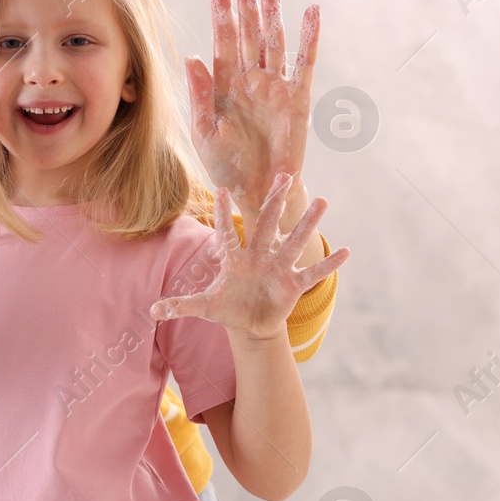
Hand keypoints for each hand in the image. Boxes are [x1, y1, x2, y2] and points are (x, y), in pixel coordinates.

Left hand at [151, 173, 348, 340]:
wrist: (250, 324)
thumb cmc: (227, 309)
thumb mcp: (205, 307)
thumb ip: (180, 306)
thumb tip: (152, 310)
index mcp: (235, 259)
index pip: (227, 231)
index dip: (223, 212)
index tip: (220, 189)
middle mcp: (258, 257)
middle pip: (268, 225)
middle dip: (276, 203)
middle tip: (286, 176)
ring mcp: (278, 268)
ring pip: (293, 241)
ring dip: (307, 223)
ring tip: (323, 201)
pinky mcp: (292, 284)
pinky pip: (312, 272)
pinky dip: (329, 265)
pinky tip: (347, 252)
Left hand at [186, 0, 318, 222]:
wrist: (256, 190)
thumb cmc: (225, 165)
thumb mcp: (204, 132)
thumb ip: (199, 95)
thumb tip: (192, 57)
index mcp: (223, 84)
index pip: (222, 38)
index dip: (221, 10)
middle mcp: (249, 78)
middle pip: (247, 31)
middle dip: (245, 0)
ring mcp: (274, 85)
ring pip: (273, 39)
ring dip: (272, 11)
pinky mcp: (297, 97)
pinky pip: (304, 62)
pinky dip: (309, 37)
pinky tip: (310, 12)